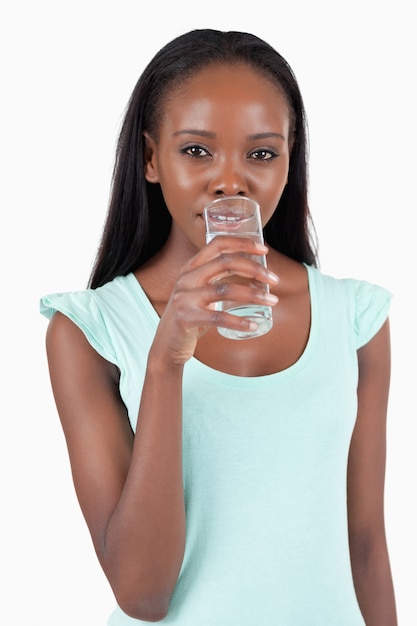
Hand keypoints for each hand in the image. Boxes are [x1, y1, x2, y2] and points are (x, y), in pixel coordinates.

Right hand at [149, 236, 278, 366]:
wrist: (167, 343)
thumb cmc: (191, 315)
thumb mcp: (200, 290)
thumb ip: (218, 278)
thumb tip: (256, 274)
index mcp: (191, 267)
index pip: (217, 244)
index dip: (242, 243)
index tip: (264, 250)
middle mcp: (187, 278)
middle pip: (225, 262)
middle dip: (254, 269)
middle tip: (274, 280)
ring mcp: (185, 298)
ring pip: (226, 289)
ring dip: (254, 295)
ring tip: (273, 302)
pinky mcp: (187, 318)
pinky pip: (218, 318)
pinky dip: (239, 321)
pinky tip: (253, 325)